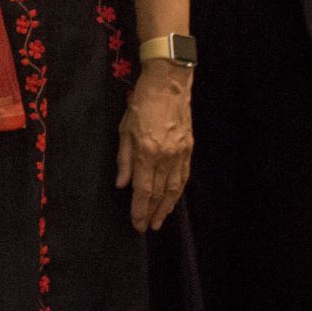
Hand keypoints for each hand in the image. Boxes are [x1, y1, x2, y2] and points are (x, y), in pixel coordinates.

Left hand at [115, 59, 192, 232]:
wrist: (168, 83)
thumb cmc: (141, 103)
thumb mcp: (124, 129)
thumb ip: (124, 159)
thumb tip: (122, 184)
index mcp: (147, 151)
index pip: (143, 189)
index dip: (140, 209)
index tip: (137, 224)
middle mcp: (166, 156)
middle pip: (160, 193)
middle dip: (153, 212)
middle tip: (148, 227)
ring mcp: (180, 153)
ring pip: (175, 188)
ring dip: (167, 207)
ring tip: (160, 219)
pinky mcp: (189, 148)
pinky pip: (184, 176)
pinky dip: (178, 191)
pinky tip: (173, 199)